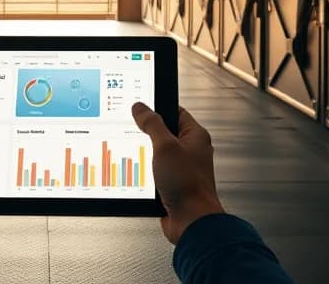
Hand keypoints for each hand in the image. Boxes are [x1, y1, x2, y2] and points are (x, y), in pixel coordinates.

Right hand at [132, 102, 223, 243]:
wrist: (191, 221)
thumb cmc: (188, 185)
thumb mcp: (165, 146)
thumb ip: (152, 124)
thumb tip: (141, 108)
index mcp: (196, 136)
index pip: (176, 112)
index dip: (158, 107)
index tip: (141, 106)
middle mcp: (191, 151)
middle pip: (165, 133)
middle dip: (147, 134)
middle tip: (133, 131)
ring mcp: (182, 169)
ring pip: (158, 154)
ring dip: (147, 155)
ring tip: (136, 154)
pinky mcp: (174, 185)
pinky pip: (157, 172)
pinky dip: (147, 172)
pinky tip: (139, 173)